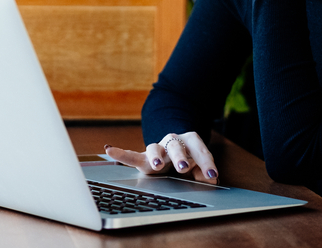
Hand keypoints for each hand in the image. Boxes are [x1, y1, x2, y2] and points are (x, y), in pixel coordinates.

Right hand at [104, 132, 219, 184]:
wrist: (176, 145)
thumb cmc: (189, 157)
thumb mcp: (199, 164)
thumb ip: (204, 171)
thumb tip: (211, 180)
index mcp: (189, 141)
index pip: (199, 150)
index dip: (206, 162)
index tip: (212, 175)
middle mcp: (173, 141)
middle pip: (176, 146)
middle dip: (180, 157)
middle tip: (184, 168)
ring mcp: (157, 148)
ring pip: (155, 148)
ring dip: (156, 156)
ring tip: (157, 165)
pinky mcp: (144, 157)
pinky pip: (131, 154)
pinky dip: (120, 153)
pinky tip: (109, 150)